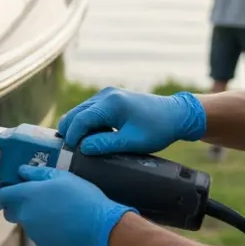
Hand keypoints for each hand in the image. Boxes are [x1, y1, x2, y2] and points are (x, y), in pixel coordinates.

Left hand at [0, 165, 134, 245]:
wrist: (102, 227)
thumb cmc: (83, 197)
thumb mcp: (62, 177)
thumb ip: (38, 173)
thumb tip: (22, 171)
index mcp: (26, 196)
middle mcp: (25, 216)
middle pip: (12, 212)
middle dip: (17, 207)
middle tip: (36, 202)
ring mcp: (34, 234)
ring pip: (28, 224)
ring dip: (36, 218)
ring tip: (59, 213)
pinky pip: (41, 237)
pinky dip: (48, 232)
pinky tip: (65, 226)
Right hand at [58, 87, 205, 155]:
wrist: (176, 114)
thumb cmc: (158, 129)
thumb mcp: (133, 141)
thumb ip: (106, 144)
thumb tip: (83, 148)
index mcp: (111, 103)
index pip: (81, 119)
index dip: (72, 136)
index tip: (70, 151)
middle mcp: (106, 94)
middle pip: (76, 112)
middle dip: (69, 131)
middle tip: (68, 150)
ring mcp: (107, 94)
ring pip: (80, 110)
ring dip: (77, 126)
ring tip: (79, 145)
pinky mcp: (109, 97)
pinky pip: (89, 109)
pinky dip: (85, 122)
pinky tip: (91, 135)